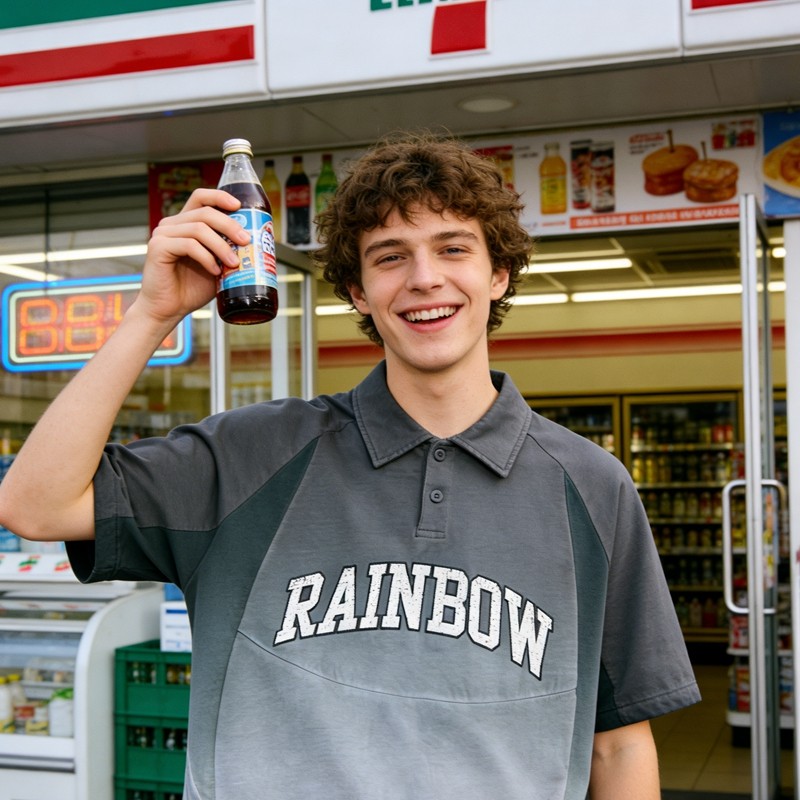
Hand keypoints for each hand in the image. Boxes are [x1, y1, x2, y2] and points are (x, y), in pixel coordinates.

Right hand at [136, 188, 248, 325]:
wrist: (169, 310)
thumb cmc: (192, 289)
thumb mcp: (217, 266)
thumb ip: (228, 252)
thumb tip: (256, 245)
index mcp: (185, 224)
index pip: (201, 198)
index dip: (220, 197)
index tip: (239, 206)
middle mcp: (172, 225)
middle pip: (205, 213)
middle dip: (230, 225)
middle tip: (245, 241)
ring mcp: (163, 234)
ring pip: (199, 229)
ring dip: (221, 246)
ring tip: (234, 263)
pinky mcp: (158, 247)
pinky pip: (189, 245)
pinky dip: (206, 257)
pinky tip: (215, 271)